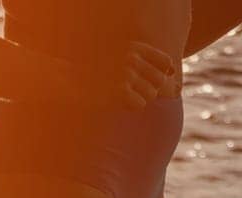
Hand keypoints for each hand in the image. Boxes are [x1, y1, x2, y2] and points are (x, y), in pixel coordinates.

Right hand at [60, 41, 180, 109]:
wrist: (67, 82)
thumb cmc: (96, 74)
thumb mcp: (121, 61)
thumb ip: (146, 64)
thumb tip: (173, 77)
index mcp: (133, 47)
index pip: (166, 63)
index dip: (162, 75)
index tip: (151, 80)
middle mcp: (131, 57)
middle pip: (160, 81)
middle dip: (149, 89)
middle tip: (129, 90)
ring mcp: (125, 74)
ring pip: (151, 94)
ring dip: (139, 98)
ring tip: (120, 94)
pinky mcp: (118, 91)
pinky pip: (140, 104)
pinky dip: (130, 106)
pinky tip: (117, 100)